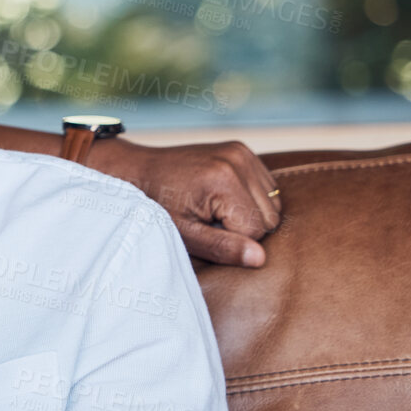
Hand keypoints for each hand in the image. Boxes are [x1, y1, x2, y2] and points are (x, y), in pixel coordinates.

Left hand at [88, 138, 280, 266]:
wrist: (138, 172)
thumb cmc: (156, 206)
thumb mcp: (184, 234)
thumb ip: (222, 247)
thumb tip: (259, 259)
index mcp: (224, 180)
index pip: (256, 231)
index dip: (231, 239)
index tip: (203, 229)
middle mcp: (238, 161)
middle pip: (270, 218)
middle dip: (243, 226)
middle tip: (207, 219)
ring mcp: (242, 153)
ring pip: (273, 204)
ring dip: (248, 213)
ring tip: (213, 208)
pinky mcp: (242, 151)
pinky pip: (267, 188)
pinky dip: (249, 198)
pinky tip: (221, 197)